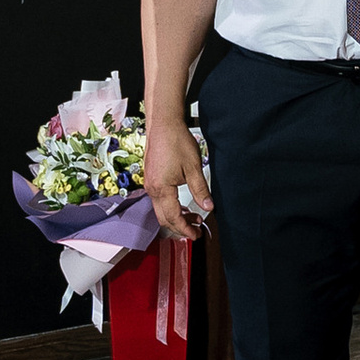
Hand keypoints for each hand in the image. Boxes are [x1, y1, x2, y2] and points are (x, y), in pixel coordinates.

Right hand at [144, 106, 211, 238]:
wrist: (163, 124)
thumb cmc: (176, 141)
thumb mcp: (193, 167)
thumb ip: (200, 189)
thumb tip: (209, 207)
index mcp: (161, 189)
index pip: (173, 218)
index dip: (185, 229)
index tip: (196, 234)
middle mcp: (152, 189)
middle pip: (164, 218)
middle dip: (180, 227)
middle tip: (196, 231)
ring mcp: (150, 184)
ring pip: (161, 210)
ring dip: (176, 217)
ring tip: (194, 217)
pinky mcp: (151, 179)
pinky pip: (159, 201)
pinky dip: (171, 207)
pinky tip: (184, 204)